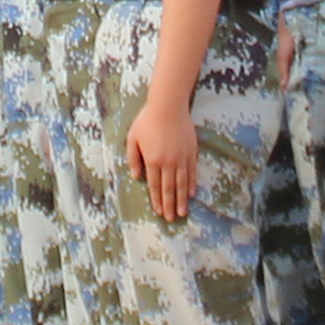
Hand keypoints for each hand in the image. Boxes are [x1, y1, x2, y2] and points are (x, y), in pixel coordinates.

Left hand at [129, 90, 198, 225]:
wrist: (168, 105)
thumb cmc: (147, 120)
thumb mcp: (132, 138)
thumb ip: (133, 159)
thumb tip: (136, 177)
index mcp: (152, 160)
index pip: (155, 185)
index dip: (157, 200)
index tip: (158, 211)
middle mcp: (168, 162)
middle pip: (169, 188)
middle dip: (169, 205)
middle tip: (170, 219)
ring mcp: (181, 158)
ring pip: (182, 183)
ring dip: (181, 199)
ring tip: (182, 212)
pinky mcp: (191, 152)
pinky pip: (191, 172)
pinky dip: (191, 184)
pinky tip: (191, 194)